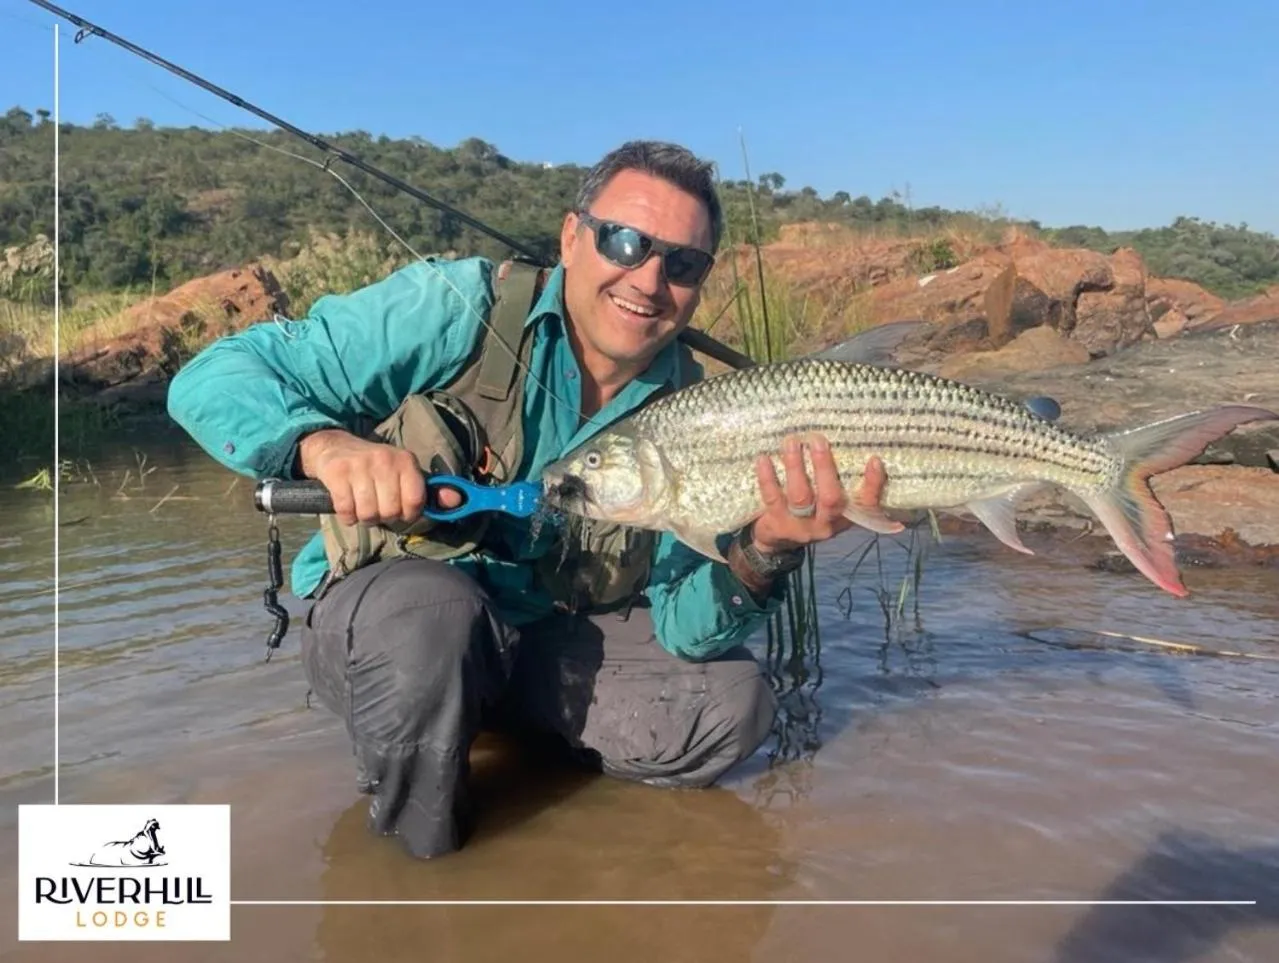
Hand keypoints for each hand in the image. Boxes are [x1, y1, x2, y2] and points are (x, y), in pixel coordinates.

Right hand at [297, 428, 460, 525]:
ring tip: (362, 505)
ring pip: (368, 513)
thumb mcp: (404, 474)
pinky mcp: (337, 472)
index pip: (415, 501)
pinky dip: (347, 516)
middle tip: (377, 507)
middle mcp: (385, 460)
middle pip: (391, 511)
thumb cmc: (374, 467)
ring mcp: (359, 465)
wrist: (334, 447)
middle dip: (383, 517)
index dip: (408, 514)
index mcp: (405, 461)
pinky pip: (346, 511)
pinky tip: (347, 505)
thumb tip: (458, 500)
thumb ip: (430, 491)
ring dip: (364, 517)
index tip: (400, 511)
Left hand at [750, 434, 887, 553]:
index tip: (874, 460)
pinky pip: (773, 498)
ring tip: (791, 442)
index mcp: (845, 516)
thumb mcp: (828, 504)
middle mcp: (826, 524)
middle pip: (830, 497)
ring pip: (801, 496)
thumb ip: (838, 481)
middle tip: (817, 439)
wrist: (777, 541)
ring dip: (795, 466)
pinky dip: (768, 478)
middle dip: (824, 467)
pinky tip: (764, 459)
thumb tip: (846, 441)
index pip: (866, 504)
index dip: (873, 484)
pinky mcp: (777, 524)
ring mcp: (801, 526)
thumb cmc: (809, 512)